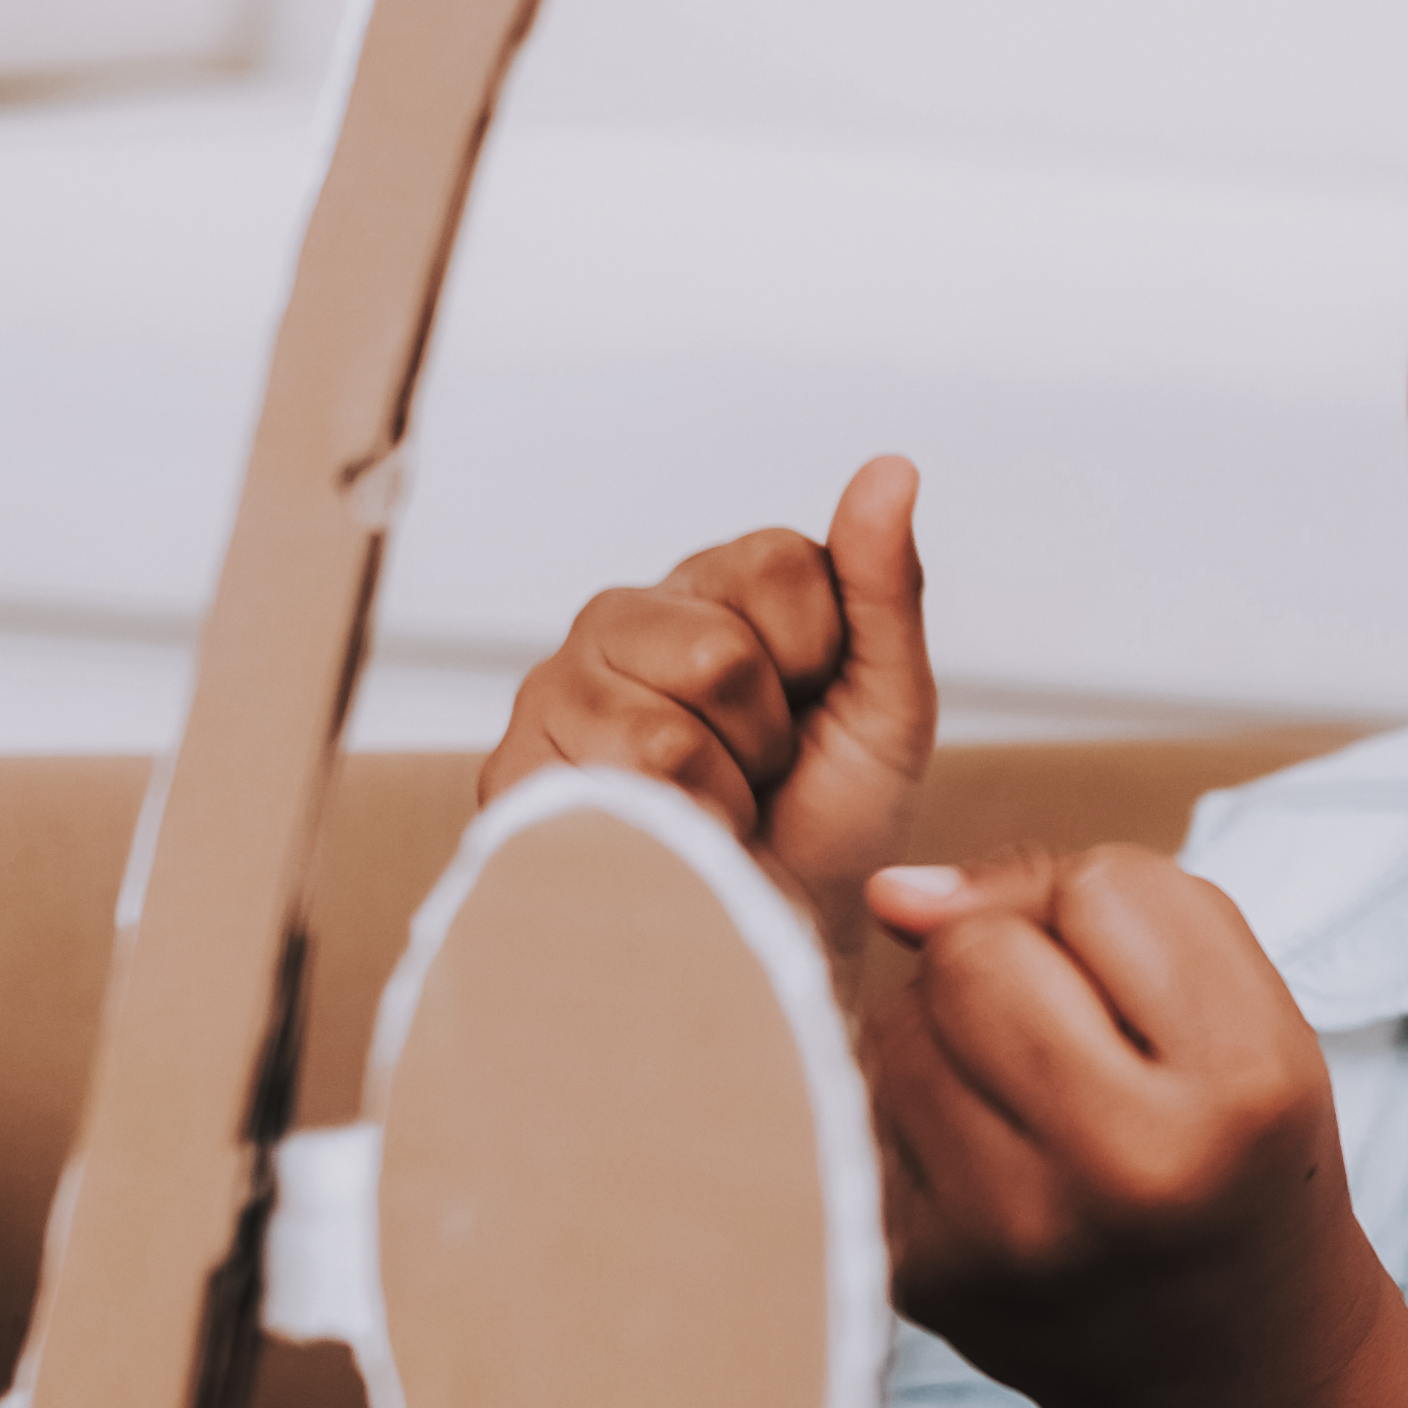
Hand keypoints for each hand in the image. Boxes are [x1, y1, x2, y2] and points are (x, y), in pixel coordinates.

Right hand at [476, 452, 942, 932]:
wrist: (776, 941)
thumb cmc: (829, 823)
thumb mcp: (888, 703)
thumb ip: (883, 584)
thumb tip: (891, 467)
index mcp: (708, 586)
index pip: (779, 563)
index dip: (822, 655)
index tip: (812, 706)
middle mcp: (618, 621)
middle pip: (719, 651)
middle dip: (767, 735)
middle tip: (758, 772)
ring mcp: (553, 693)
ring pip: (664, 729)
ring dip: (722, 795)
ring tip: (712, 810)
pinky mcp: (515, 778)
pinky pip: (616, 794)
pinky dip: (676, 835)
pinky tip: (668, 842)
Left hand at [855, 842, 1407, 1407]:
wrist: (1229, 1363)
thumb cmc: (1233, 1150)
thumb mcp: (1240, 1012)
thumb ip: (1092, 903)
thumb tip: (892, 894)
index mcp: (1242, 1088)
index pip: (1105, 887)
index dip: (1114, 918)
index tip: (1157, 999)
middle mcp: (1128, 1169)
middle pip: (974, 951)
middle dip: (1009, 957)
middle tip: (1077, 1035)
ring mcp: (1014, 1234)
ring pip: (898, 1023)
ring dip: (948, 1029)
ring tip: (1029, 1096)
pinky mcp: (929, 1277)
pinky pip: (867, 1111)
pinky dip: (919, 1111)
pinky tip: (991, 1164)